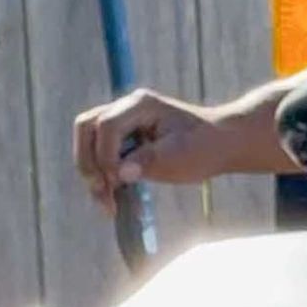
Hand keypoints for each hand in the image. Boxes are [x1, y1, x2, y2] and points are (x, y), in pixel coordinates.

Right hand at [74, 89, 232, 212]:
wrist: (219, 144)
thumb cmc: (204, 147)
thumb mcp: (180, 157)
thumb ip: (148, 162)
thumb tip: (120, 174)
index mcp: (141, 105)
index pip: (107, 125)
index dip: (105, 156)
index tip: (116, 182)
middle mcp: (126, 108)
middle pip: (86, 127)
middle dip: (88, 162)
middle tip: (102, 192)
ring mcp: (123, 121)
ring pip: (87, 140)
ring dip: (91, 171)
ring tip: (106, 201)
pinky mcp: (123, 138)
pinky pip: (99, 153)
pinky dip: (101, 175)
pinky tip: (113, 198)